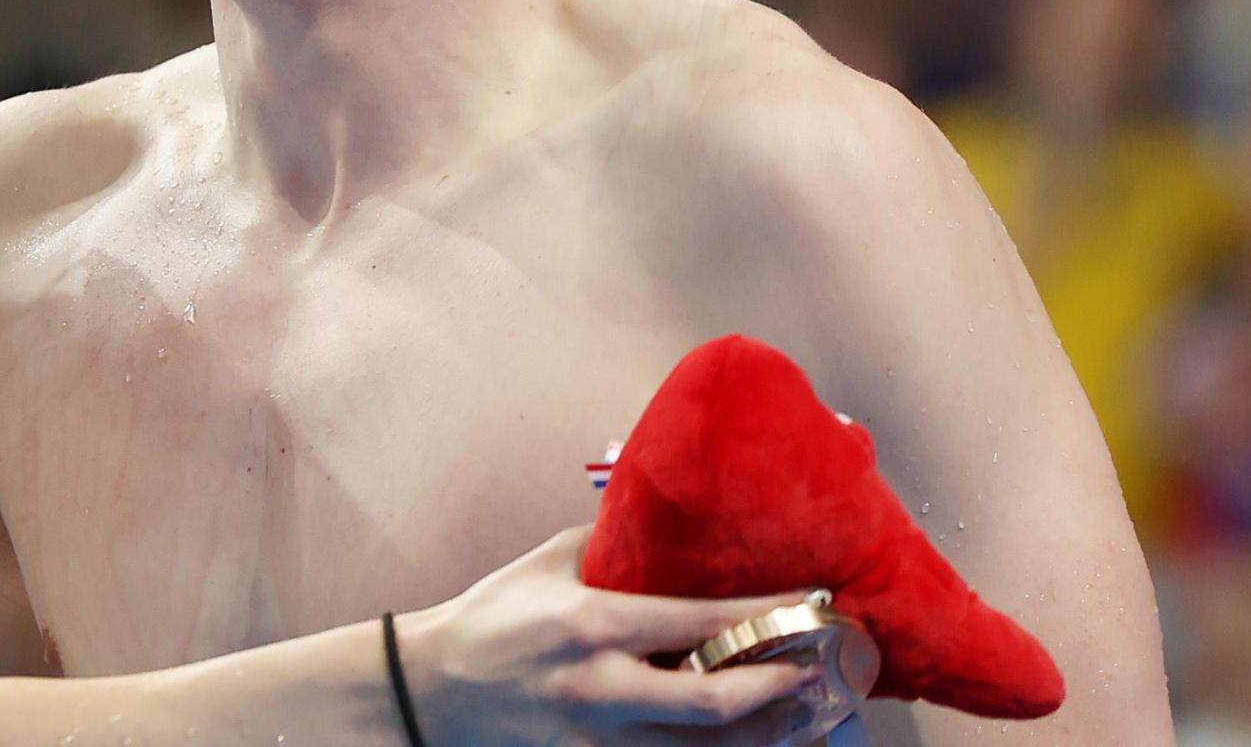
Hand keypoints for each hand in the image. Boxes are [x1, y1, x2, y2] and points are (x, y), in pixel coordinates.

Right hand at [402, 527, 823, 746]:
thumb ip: (610, 547)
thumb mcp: (547, 564)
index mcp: (593, 623)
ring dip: (765, 735)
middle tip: (820, 669)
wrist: (430, 690)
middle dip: (779, 688)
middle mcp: (602, 685)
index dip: (766, 616)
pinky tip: (751, 742)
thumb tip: (665, 524)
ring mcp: (598, 737)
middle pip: (714, 702)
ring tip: (808, 714)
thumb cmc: (490, 618)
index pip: (701, 622)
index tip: (810, 602)